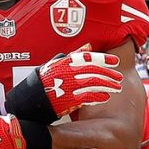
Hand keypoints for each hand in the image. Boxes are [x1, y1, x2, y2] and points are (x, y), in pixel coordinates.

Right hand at [4, 46, 122, 122]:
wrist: (29, 101)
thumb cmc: (42, 83)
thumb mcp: (54, 65)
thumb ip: (72, 56)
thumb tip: (88, 47)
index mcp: (64, 63)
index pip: (88, 58)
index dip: (103, 59)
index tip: (115, 61)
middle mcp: (67, 73)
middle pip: (93, 71)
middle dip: (108, 74)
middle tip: (119, 77)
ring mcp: (68, 86)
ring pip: (93, 83)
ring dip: (107, 85)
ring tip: (116, 87)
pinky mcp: (68, 99)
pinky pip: (86, 96)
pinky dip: (97, 96)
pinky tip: (105, 97)